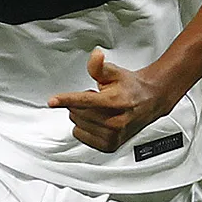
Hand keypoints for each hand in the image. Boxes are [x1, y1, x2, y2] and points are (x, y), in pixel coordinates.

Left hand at [47, 48, 177, 152]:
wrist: (149, 102)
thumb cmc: (130, 87)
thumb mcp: (115, 72)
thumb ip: (99, 66)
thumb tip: (95, 55)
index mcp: (115, 102)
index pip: (85, 101)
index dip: (66, 99)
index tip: (52, 101)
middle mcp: (115, 122)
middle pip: (78, 112)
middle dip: (80, 103)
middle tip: (96, 98)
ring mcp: (113, 136)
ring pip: (77, 124)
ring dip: (83, 115)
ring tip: (100, 110)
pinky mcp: (110, 146)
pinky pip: (80, 136)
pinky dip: (84, 127)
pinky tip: (97, 121)